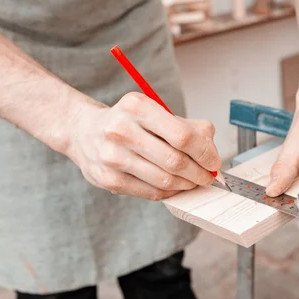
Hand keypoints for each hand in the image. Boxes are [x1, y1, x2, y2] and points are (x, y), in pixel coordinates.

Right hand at [67, 92, 220, 199]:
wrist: (84, 132)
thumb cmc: (130, 122)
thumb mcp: (157, 112)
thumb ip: (190, 127)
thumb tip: (213, 153)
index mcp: (138, 106)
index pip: (183, 136)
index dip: (205, 154)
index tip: (214, 162)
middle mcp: (121, 129)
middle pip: (175, 160)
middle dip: (199, 172)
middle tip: (208, 176)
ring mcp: (112, 156)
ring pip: (164, 179)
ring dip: (186, 184)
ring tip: (194, 181)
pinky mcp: (108, 179)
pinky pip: (151, 192)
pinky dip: (170, 191)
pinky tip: (175, 186)